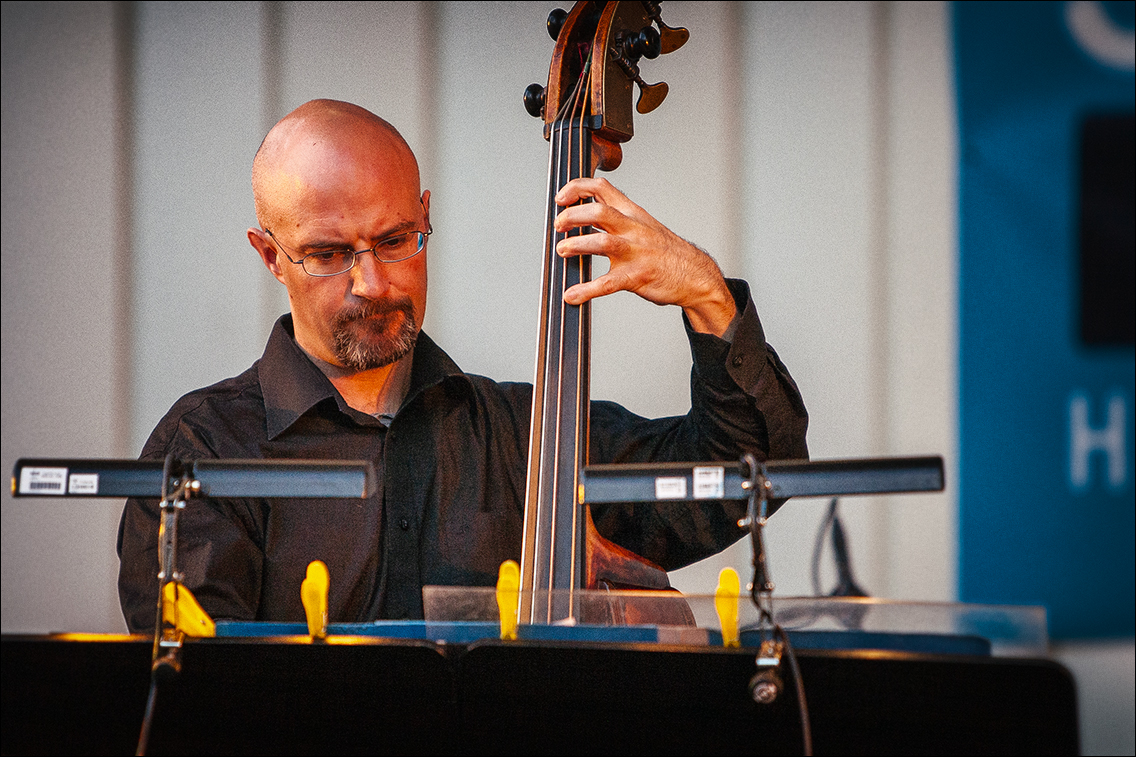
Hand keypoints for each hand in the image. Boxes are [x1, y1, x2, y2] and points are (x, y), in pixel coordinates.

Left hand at [554, 177, 735, 335]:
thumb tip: (582, 215)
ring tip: (562, 251)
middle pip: (599, 211)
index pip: (602, 188)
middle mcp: (633, 229)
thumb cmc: (665, 251)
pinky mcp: (637, 277)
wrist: (696, 275)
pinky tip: (573, 295)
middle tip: (558, 226)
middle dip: (572, 216)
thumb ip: (616, 217)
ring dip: (577, 244)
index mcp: (632, 213)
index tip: (560, 198)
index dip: (576, 188)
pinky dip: (586, 290)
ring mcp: (635, 252)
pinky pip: (607, 283)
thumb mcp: (643, 224)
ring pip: (602, 241)